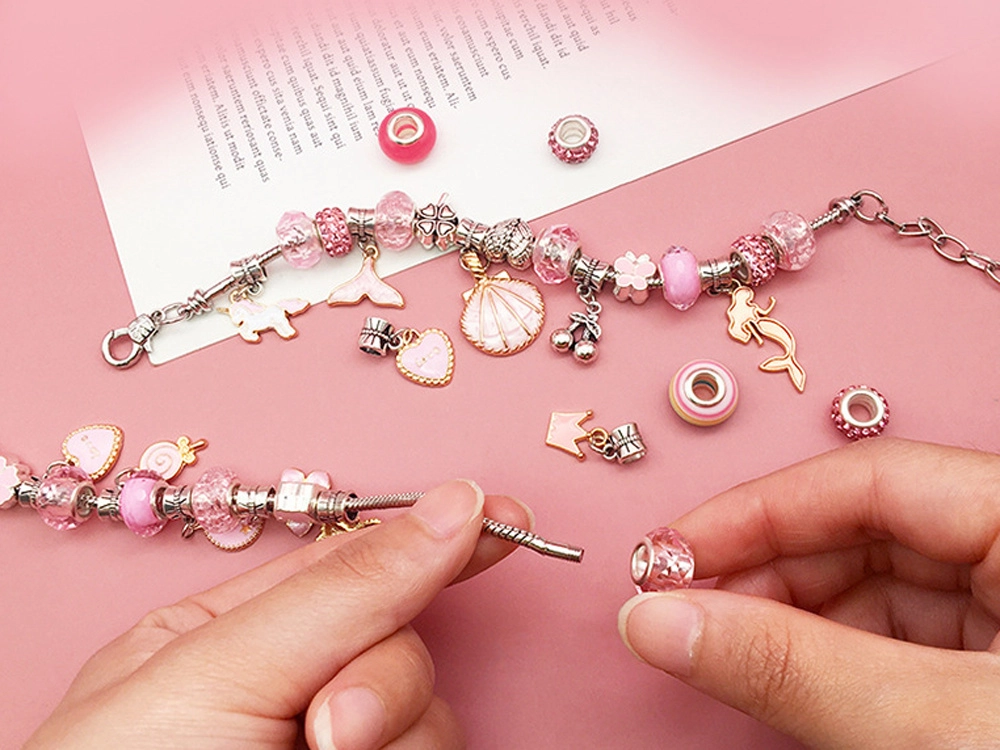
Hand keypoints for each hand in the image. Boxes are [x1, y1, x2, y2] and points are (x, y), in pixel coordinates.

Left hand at [27, 480, 531, 749]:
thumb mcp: (216, 672)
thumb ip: (343, 591)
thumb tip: (453, 506)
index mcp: (230, 638)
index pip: (353, 563)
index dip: (435, 536)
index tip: (505, 518)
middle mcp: (288, 695)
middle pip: (403, 644)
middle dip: (385, 681)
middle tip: (330, 732)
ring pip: (431, 717)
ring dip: (395, 739)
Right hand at [619, 438, 999, 747]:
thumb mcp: (936, 724)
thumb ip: (795, 668)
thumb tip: (663, 624)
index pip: (869, 479)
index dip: (757, 513)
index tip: (677, 553)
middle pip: (870, 531)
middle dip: (770, 576)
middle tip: (691, 617)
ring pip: (883, 590)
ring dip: (797, 623)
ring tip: (732, 656)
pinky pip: (908, 639)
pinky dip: (842, 660)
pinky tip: (796, 681)